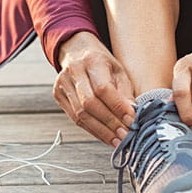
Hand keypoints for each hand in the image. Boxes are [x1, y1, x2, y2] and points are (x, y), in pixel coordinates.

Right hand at [53, 32, 136, 146]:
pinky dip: (92, 130)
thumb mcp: (118, 70)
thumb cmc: (102, 62)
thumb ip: (125, 92)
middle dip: (109, 123)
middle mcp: (74, 72)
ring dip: (101, 131)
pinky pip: (75, 118)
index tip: (131, 120)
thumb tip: (133, 115)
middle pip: (89, 104)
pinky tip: (105, 137)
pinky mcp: (58, 95)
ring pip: (80, 114)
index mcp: (92, 61)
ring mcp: (62, 84)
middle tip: (125, 136)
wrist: (77, 51)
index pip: (103, 88)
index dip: (117, 107)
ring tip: (117, 141)